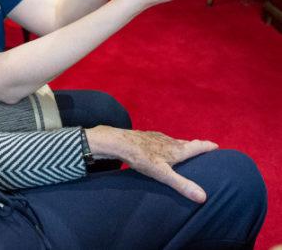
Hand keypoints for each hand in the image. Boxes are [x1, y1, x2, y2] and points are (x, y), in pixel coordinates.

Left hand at [86, 125, 217, 202]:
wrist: (119, 142)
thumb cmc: (142, 158)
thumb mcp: (163, 174)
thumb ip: (182, 185)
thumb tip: (203, 197)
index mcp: (176, 149)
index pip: (196, 146)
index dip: (207, 146)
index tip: (216, 145)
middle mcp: (169, 141)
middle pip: (185, 143)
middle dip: (195, 146)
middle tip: (203, 147)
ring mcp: (157, 137)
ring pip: (172, 141)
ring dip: (180, 145)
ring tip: (183, 150)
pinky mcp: (146, 137)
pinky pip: (160, 141)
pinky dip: (166, 145)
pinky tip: (160, 149)